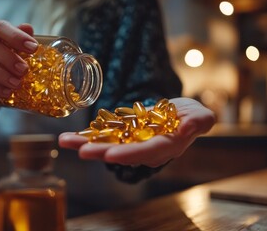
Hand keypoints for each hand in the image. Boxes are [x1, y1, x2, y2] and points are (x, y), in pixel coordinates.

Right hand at [0, 20, 37, 96]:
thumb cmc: (0, 53)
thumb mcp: (12, 45)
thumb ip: (20, 37)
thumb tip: (29, 28)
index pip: (0, 27)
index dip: (17, 37)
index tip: (34, 48)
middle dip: (9, 60)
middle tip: (24, 71)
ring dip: (2, 76)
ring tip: (16, 84)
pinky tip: (6, 92)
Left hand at [59, 97, 215, 166]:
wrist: (176, 111)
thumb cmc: (191, 115)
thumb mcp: (201, 115)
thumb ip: (200, 122)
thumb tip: (189, 128)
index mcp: (163, 147)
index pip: (145, 153)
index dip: (129, 155)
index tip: (111, 155)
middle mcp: (143, 149)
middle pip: (120, 152)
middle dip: (100, 152)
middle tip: (80, 151)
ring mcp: (129, 142)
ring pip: (106, 144)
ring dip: (85, 143)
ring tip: (65, 140)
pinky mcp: (121, 133)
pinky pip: (102, 134)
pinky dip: (87, 134)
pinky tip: (71, 134)